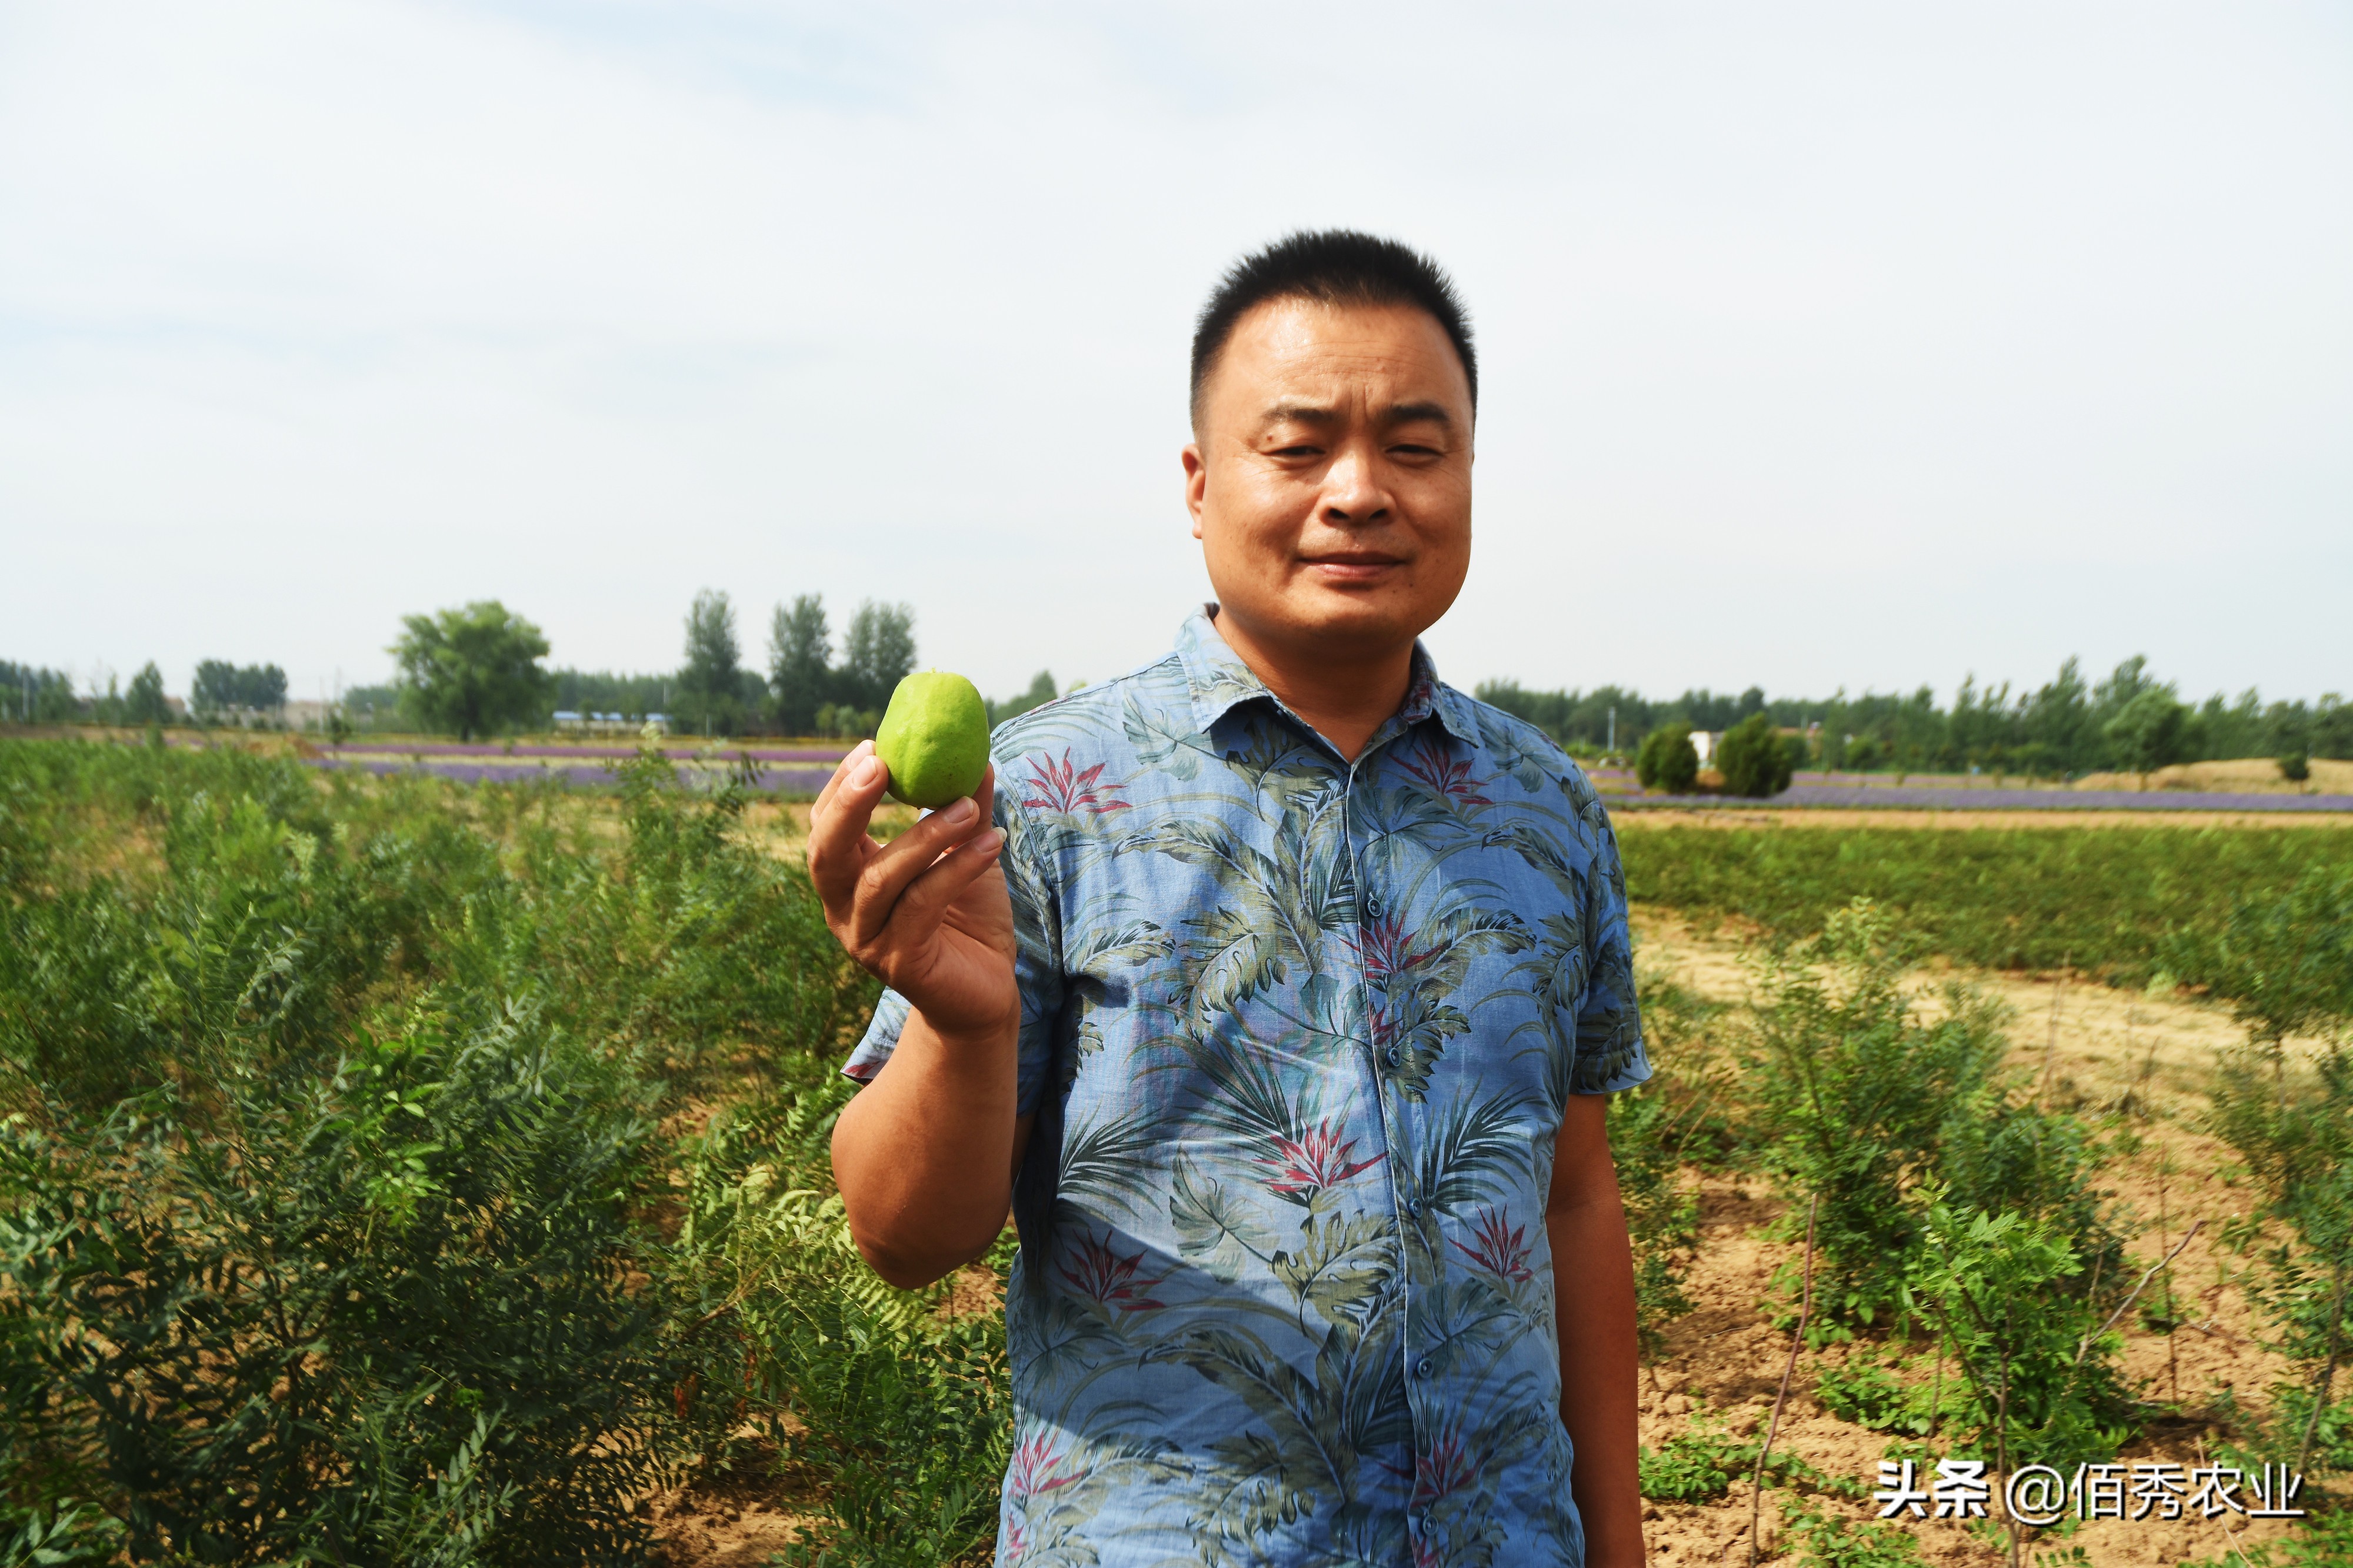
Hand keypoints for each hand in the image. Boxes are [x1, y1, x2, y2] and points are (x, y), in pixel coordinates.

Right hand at [807, 739, 1017, 1038]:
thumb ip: (965, 811)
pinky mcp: (901, 964)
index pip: (824, 827)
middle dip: (848, 805)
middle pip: (824, 854)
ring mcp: (868, 941)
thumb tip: (979, 758)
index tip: (874, 745)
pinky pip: (923, 905)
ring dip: (925, 835)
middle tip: (882, 765)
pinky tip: (992, 842)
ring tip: (968, 805)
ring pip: (881, 879)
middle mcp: (845, 911)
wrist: (984, 994)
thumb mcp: (964, 855)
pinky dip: (958, 868)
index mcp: (848, 881)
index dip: (841, 786)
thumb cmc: (967, 919)